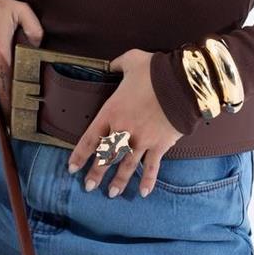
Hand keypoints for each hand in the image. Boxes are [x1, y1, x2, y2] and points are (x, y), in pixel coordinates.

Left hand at [67, 48, 183, 196]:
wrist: (181, 82)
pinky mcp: (159, 145)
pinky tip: (143, 192)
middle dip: (96, 173)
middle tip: (88, 187)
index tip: (72, 168)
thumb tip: (112, 64)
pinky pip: (151, 166)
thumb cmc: (155, 71)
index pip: (90, 138)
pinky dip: (147, 180)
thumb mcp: (132, 60)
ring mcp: (142, 140)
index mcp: (112, 112)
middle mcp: (124, 130)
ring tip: (111, 193)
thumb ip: (118, 64)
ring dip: (118, 181)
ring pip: (126, 165)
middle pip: (105, 156)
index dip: (80, 155)